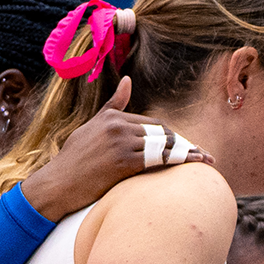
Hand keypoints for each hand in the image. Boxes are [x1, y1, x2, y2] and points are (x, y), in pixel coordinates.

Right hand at [18, 77, 213, 220]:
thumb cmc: (75, 159)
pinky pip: (158, 160)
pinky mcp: (124, 161)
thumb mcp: (92, 126)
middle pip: (162, 133)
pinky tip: (192, 166)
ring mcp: (121, 143)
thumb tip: (128, 80)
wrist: (58, 184)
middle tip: (203, 154)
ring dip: (187, 153)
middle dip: (184, 144)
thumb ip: (113, 105)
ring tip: (205, 160)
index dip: (173, 136)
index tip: (188, 145)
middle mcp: (118, 125)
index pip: (153, 124)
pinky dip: (178, 162)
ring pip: (164, 145)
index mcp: (112, 116)